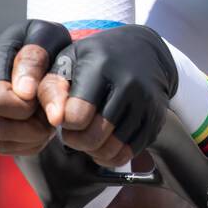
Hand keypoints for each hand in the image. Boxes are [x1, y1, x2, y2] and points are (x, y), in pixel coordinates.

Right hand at [0, 19, 71, 156]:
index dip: (25, 108)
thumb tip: (23, 93)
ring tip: (46, 120)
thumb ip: (35, 60)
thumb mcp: (49, 38)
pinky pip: (0, 146)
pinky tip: (37, 128)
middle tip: (50, 117)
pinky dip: (24, 143)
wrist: (40, 54)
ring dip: (30, 137)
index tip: (46, 106)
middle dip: (30, 127)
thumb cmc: (48, 44)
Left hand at [39, 25, 177, 167]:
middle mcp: (128, 84)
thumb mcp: (68, 62)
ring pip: (112, 149)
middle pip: (94, 137)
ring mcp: (145, 102)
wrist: (143, 50)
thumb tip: (55, 120)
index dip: (66, 123)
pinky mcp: (156, 118)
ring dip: (93, 150)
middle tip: (74, 132)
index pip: (77, 115)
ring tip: (88, 137)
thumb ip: (51, 89)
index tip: (65, 116)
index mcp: (100, 67)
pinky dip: (111, 156)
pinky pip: (129, 153)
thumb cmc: (95, 59)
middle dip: (77, 141)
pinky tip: (104, 143)